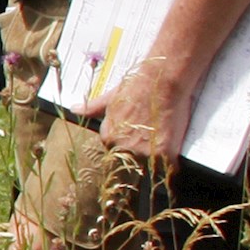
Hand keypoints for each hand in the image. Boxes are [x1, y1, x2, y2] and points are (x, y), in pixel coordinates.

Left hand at [93, 53, 188, 172]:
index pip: (115, 152)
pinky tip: (174, 154)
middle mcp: (122, 148)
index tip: (136, 139)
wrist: (162, 80)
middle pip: (131, 162)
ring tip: (162, 143)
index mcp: (109, 137)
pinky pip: (168, 168)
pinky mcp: (163, 153)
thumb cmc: (138, 85)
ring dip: (155, 160)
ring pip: (148, 167)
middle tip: (151, 139)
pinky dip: (172, 164)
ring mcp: (142, 152)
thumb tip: (75, 109)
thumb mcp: (111, 97)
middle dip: (139, 156)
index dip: (127, 146)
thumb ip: (93, 108)